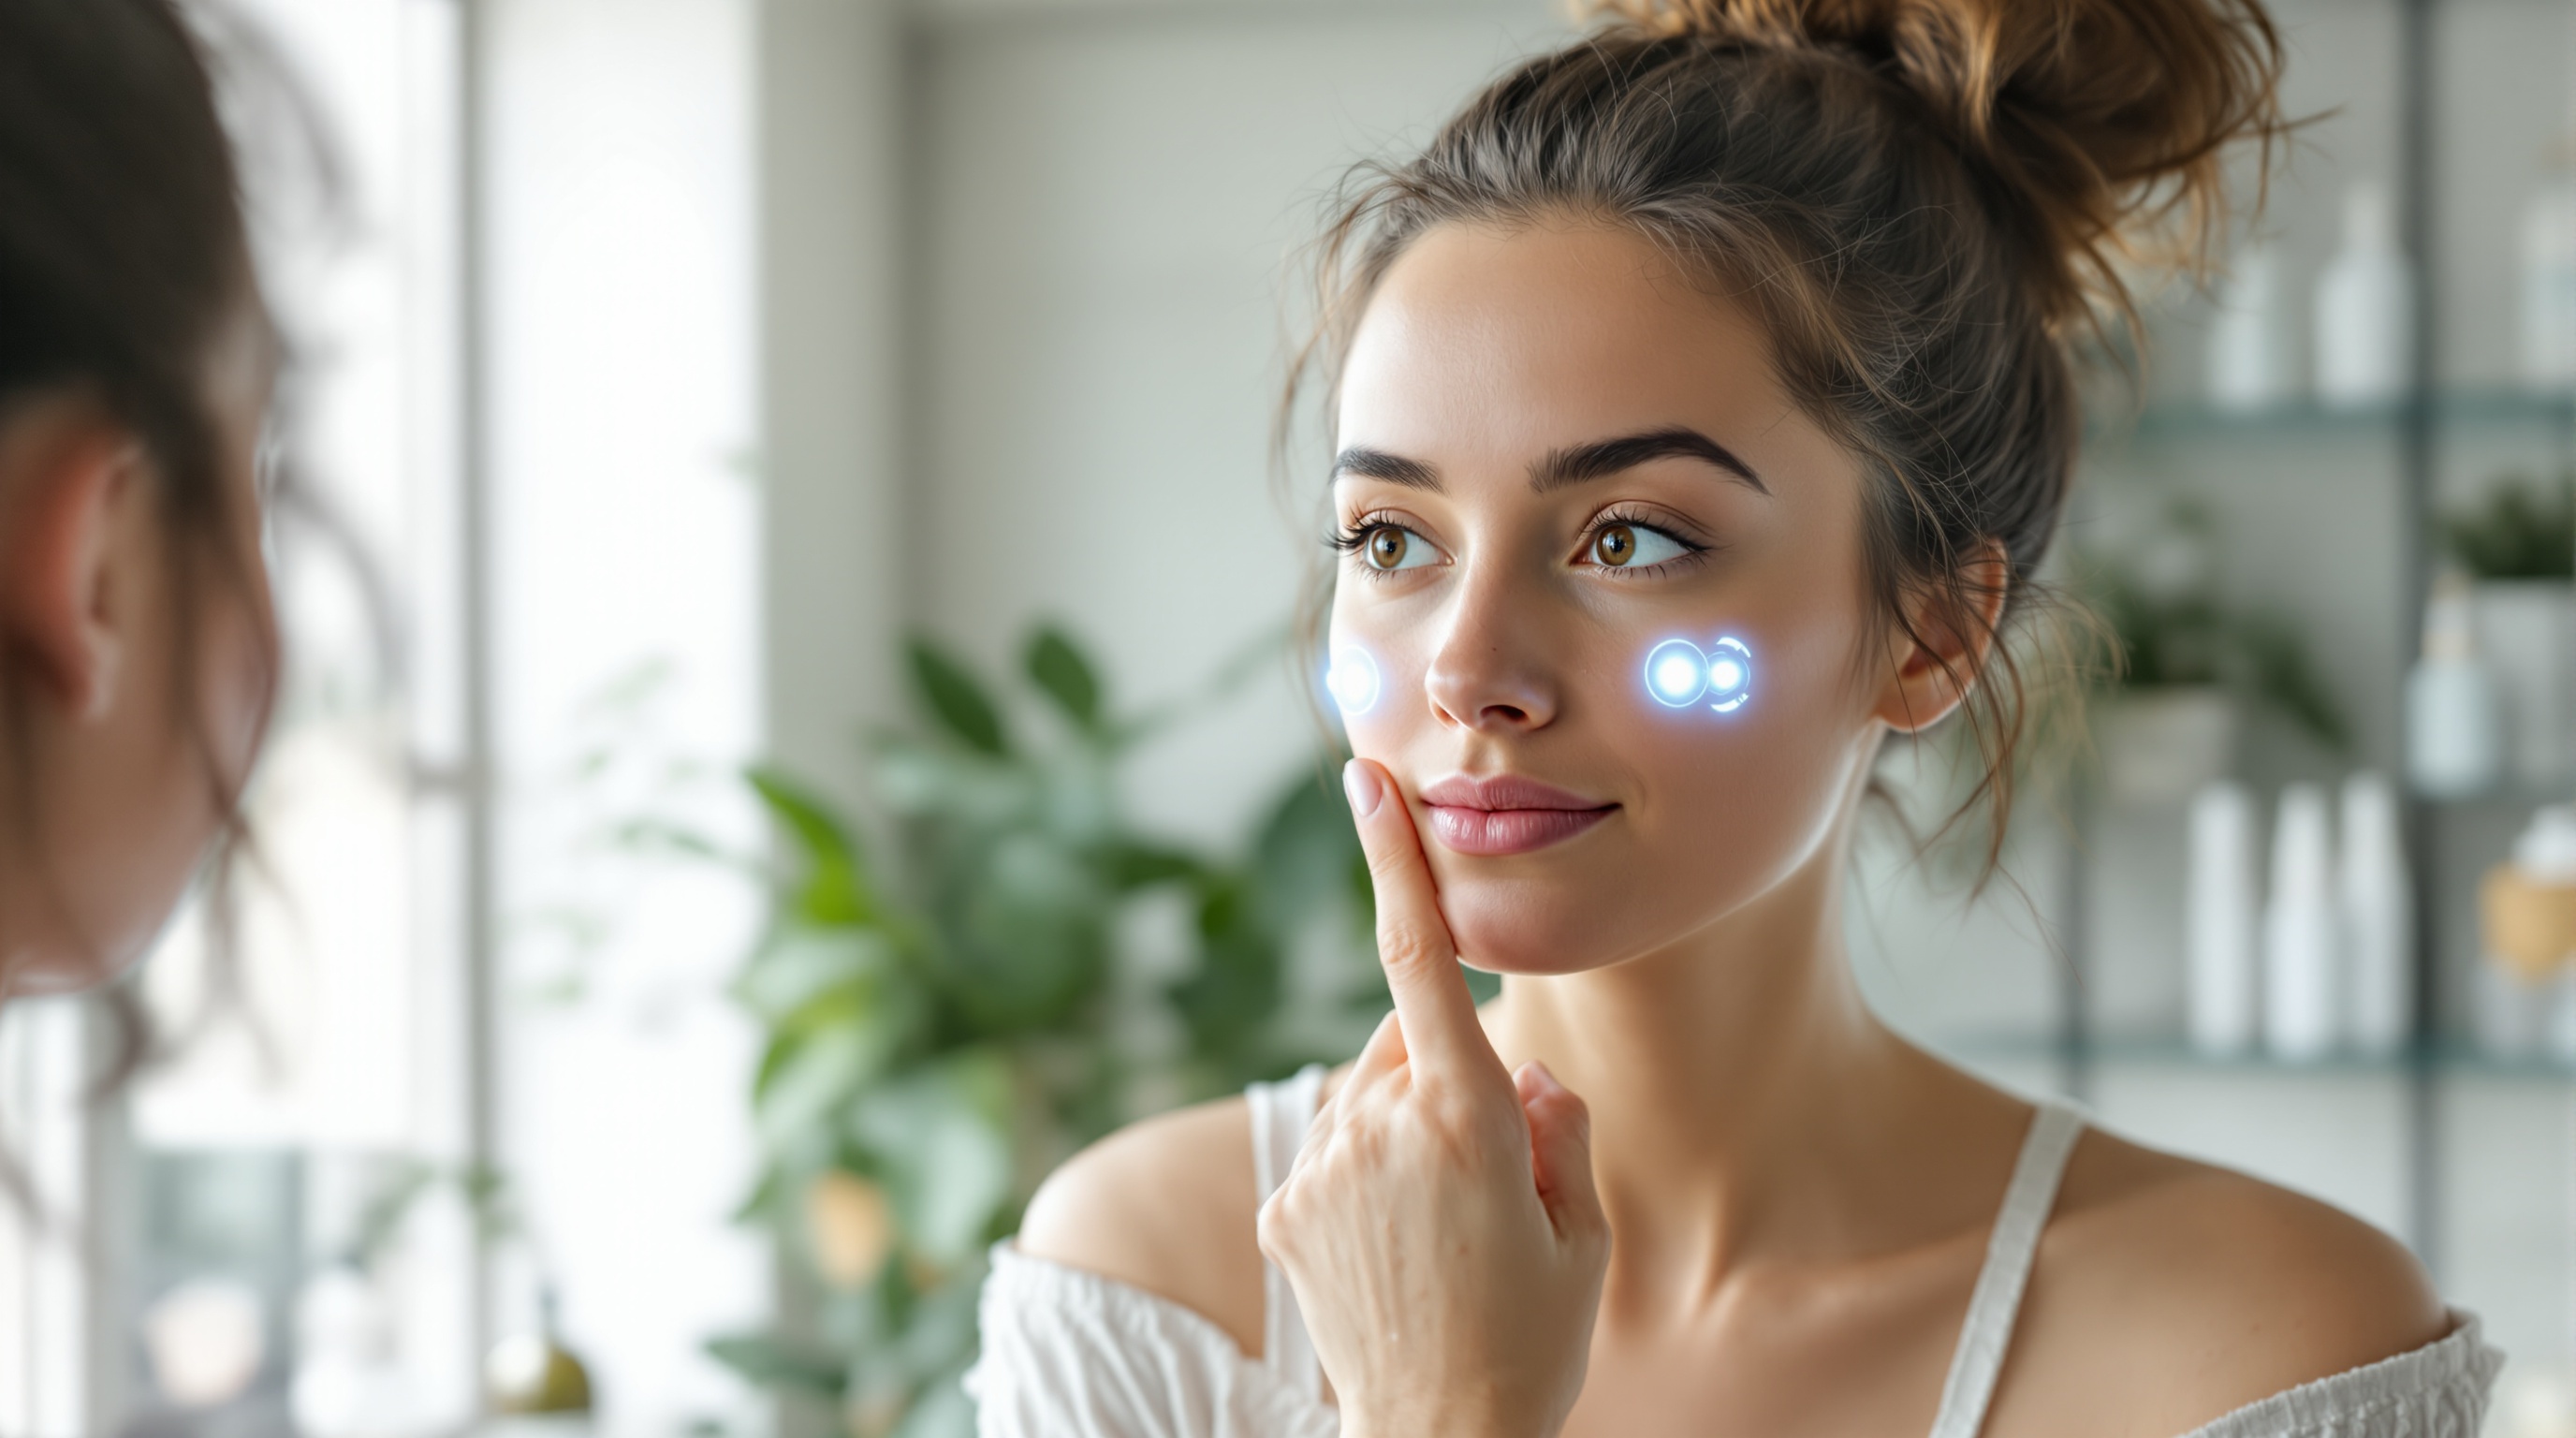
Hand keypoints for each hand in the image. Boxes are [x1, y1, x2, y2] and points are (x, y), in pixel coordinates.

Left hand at [1256, 759, 1608, 1437]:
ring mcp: (1323, 1169)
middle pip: (1408, 1047)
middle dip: (1446, 1078)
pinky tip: (1399, 1254)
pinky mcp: (1286, 1209)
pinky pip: (1335, 1158)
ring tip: (1445, 1233)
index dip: (1393, 862)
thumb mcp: (1582, 1230)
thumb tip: (1522, 1069)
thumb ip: (1556, 1122)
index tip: (1365, 780)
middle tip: (1490, 1181)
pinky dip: (1366, 1182)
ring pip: (1369, 1101)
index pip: (1421, 960)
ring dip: (1405, 1135)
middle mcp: (1379, 1126)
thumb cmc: (1531, 1340)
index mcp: (1464, 1116)